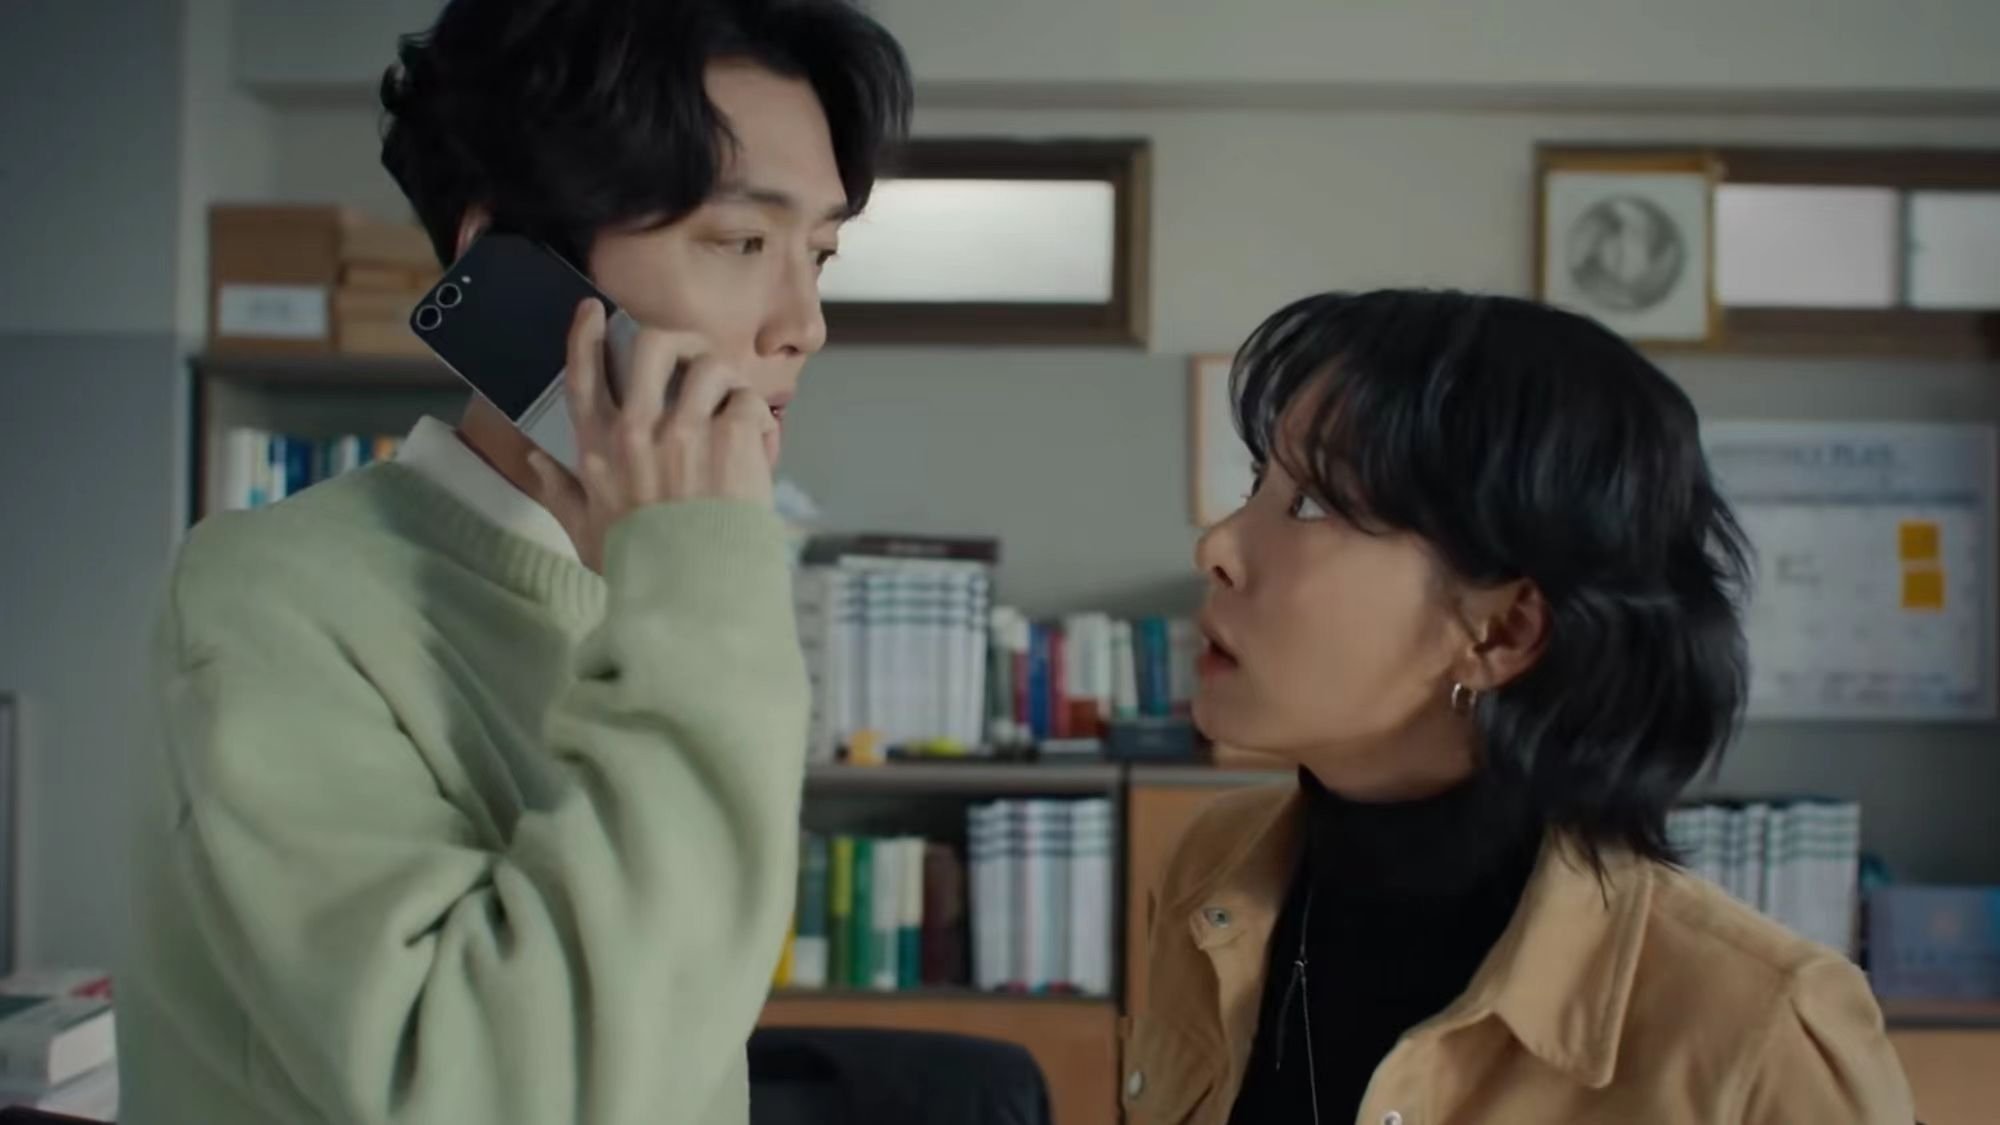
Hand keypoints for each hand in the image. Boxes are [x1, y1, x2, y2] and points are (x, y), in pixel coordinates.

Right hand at [527, 300, 777, 569]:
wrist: (693, 595)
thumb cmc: (639, 568)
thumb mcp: (584, 531)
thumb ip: (559, 491)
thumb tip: (533, 461)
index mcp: (598, 449)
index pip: (582, 374)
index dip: (584, 335)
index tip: (591, 310)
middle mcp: (636, 430)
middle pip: (650, 346)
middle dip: (676, 341)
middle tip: (693, 358)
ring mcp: (685, 430)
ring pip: (707, 365)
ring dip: (725, 380)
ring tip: (734, 406)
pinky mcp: (730, 438)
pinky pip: (747, 402)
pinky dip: (757, 417)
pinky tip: (758, 442)